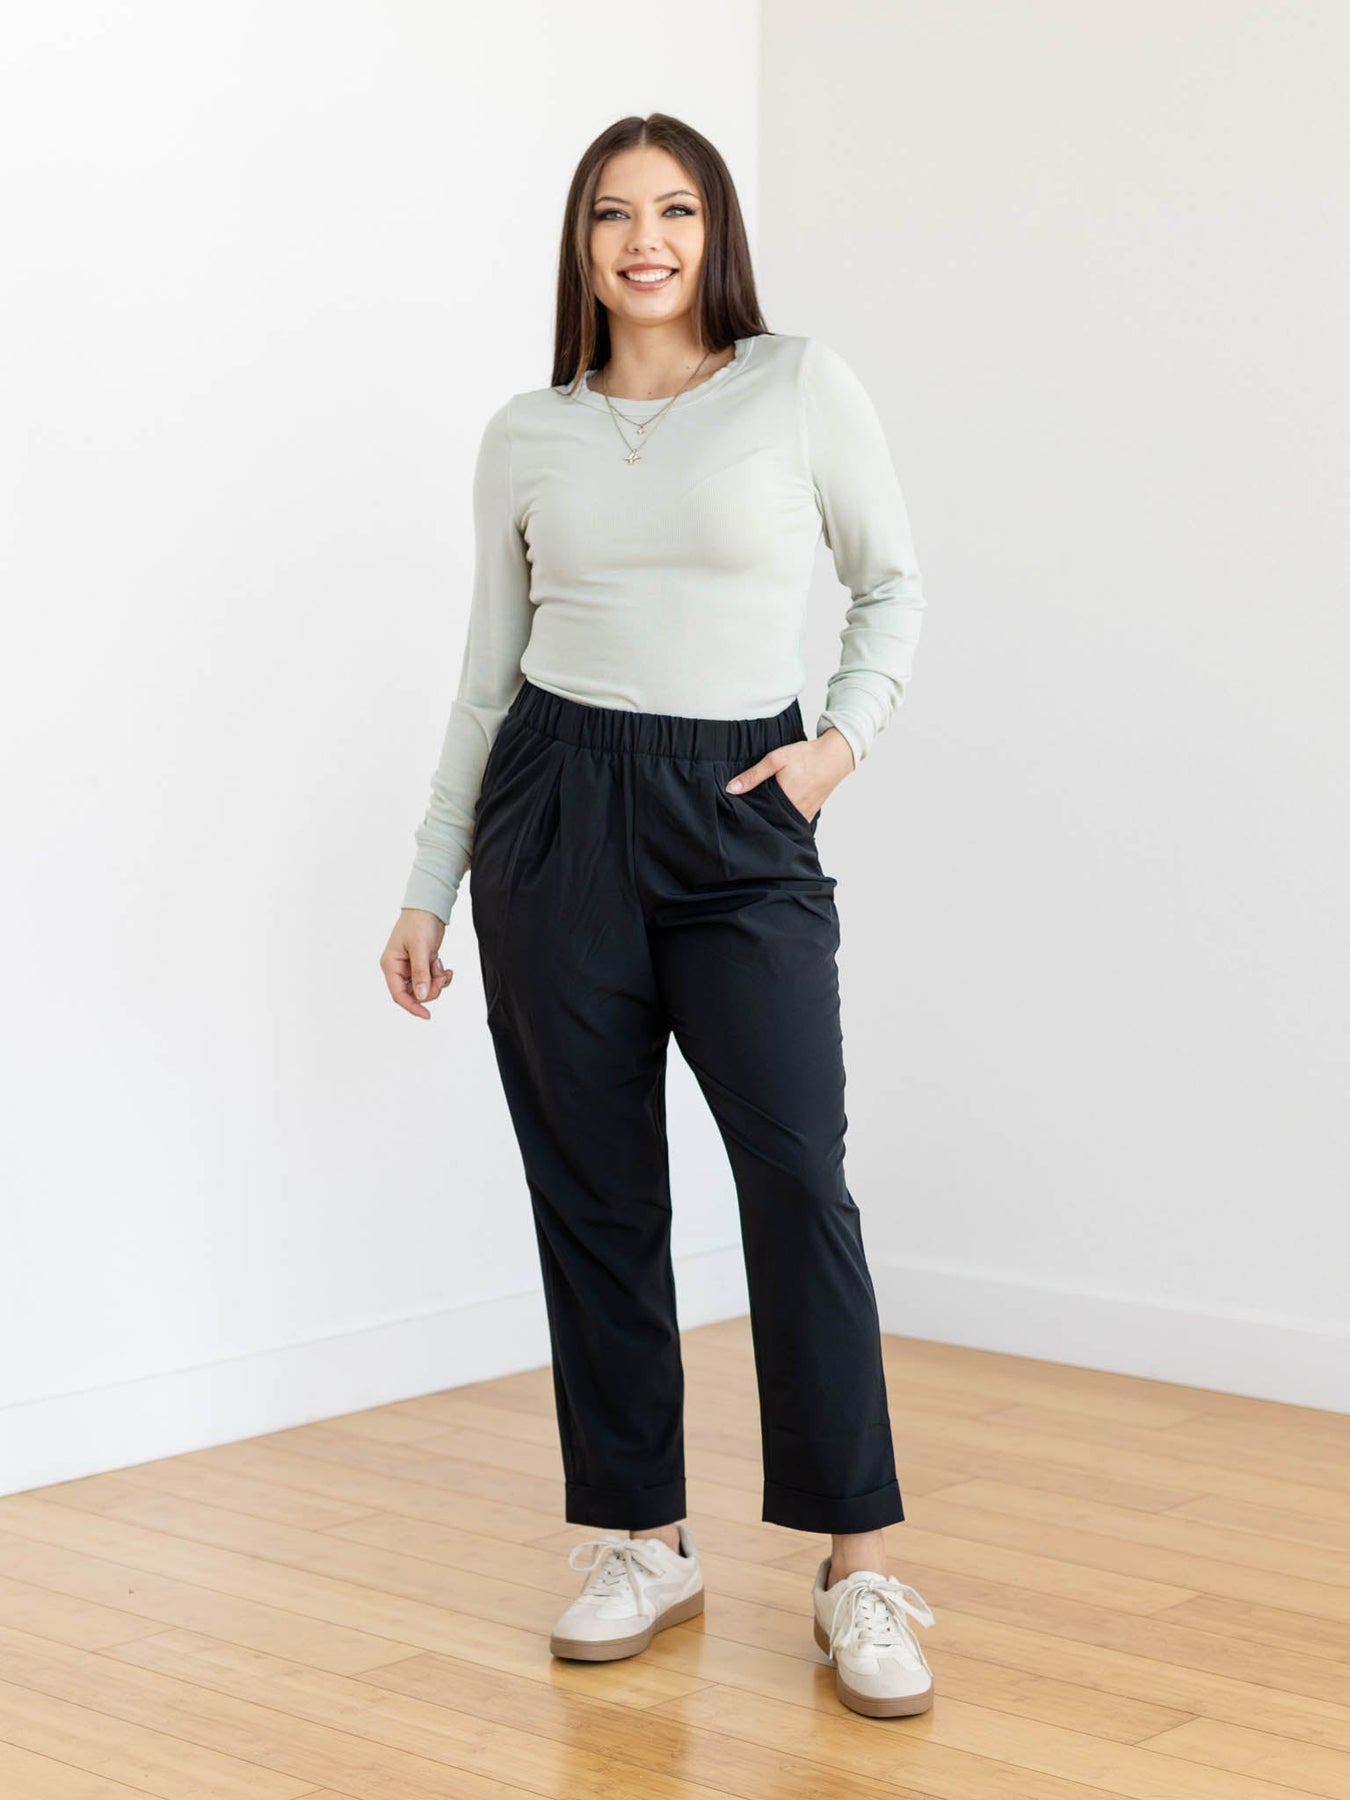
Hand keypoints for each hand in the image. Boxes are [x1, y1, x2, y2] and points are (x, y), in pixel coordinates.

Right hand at [380, 909, 453, 1019]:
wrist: (429, 907)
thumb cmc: (418, 922)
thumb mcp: (420, 948)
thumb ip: (421, 973)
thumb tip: (422, 996)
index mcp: (391, 965)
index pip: (398, 994)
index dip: (412, 1006)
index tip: (427, 1015)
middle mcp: (399, 968)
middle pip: (414, 993)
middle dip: (430, 989)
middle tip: (441, 977)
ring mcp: (411, 967)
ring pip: (425, 988)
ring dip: (437, 982)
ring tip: (442, 968)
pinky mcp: (422, 964)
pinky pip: (431, 980)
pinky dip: (440, 977)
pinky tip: (445, 968)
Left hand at [725, 726, 854, 820]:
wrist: (835, 756)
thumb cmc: (807, 756)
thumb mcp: (776, 759)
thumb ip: (753, 775)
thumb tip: (732, 789)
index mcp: (784, 800)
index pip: (759, 814)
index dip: (747, 812)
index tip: (737, 810)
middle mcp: (794, 812)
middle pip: (770, 820)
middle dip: (759, 817)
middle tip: (747, 811)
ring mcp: (804, 815)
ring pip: (782, 823)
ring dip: (772, 818)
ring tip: (761, 811)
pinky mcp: (810, 814)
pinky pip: (793, 822)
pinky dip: (784, 818)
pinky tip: (777, 811)